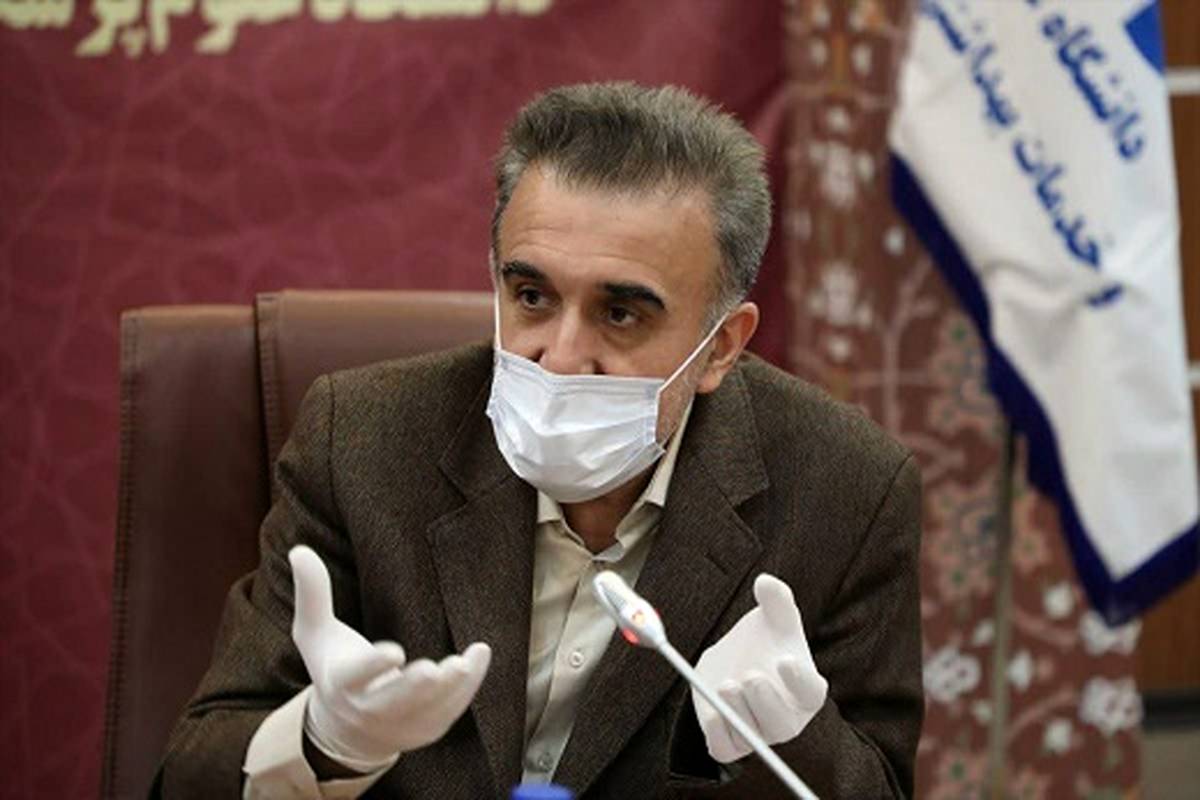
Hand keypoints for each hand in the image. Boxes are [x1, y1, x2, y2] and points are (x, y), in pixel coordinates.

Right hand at [289, 545, 490, 770]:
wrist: (348, 729)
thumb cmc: (333, 667)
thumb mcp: (315, 633)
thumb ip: (312, 593)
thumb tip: (299, 549)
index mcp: (342, 683)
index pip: (355, 676)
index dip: (373, 665)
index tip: (394, 651)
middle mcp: (369, 709)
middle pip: (393, 702)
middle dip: (412, 688)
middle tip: (432, 670)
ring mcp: (400, 725)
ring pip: (426, 710)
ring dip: (448, 689)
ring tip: (464, 662)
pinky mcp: (427, 729)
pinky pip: (450, 711)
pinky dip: (466, 688)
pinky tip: (478, 656)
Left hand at [693, 574, 826, 762]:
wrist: (735, 663)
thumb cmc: (765, 643)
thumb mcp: (773, 620)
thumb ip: (776, 601)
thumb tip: (766, 581)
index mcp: (805, 689)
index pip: (810, 693)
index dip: (800, 680)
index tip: (784, 660)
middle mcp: (785, 716)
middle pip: (782, 724)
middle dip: (766, 702)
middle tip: (750, 677)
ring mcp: (756, 731)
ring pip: (751, 735)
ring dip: (737, 711)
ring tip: (726, 683)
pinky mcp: (729, 740)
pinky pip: (724, 748)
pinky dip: (716, 729)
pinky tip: (711, 700)